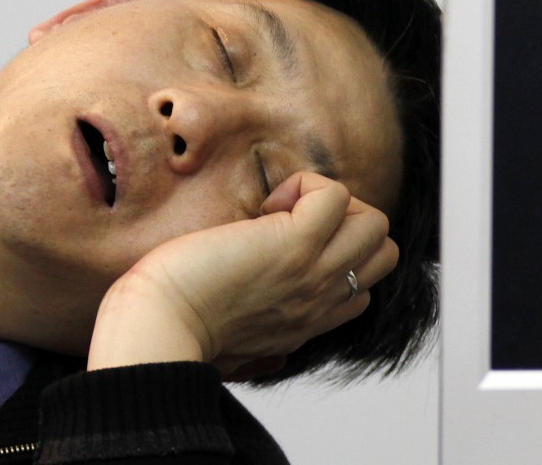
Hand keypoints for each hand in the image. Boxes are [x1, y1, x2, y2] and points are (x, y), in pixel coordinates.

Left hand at [87, 172, 397, 378]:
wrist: (158, 329)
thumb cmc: (177, 333)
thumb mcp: (236, 353)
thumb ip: (261, 349)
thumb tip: (271, 357)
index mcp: (309, 321)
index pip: (361, 288)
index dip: (336, 257)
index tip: (285, 252)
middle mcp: (322, 297)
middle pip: (383, 250)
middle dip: (348, 225)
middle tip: (293, 224)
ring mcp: (316, 269)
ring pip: (374, 222)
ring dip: (332, 204)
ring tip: (282, 213)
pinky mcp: (297, 242)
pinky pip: (335, 194)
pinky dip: (306, 185)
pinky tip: (267, 206)